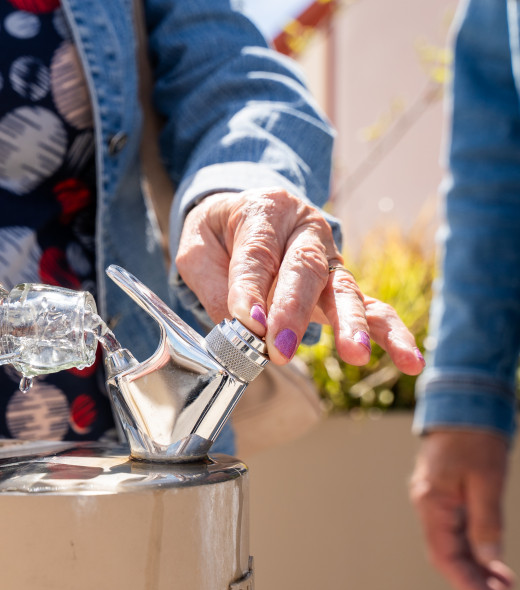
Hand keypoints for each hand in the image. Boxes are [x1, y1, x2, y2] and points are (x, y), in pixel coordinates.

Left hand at [176, 188, 423, 373]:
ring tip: (355, 353)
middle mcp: (305, 230)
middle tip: (281, 349)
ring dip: (349, 324)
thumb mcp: (197, 249)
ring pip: (343, 289)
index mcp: (265, 211)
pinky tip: (409, 360)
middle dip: (293, 312)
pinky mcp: (340, 284)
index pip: (258, 253)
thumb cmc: (218, 234)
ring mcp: (329, 257)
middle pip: (304, 269)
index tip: (247, 323)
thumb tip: (241, 330)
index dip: (251, 289)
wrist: (240, 215)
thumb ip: (215, 286)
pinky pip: (371, 307)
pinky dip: (390, 333)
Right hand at [410, 429, 514, 589]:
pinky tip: (492, 562)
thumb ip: (486, 522)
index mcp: (432, 503)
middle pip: (447, 555)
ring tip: (503, 585)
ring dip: (476, 568)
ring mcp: (436, 503)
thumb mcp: (487, 481)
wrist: (464, 406)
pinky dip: (475, 550)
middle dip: (473, 580)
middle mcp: (429, 506)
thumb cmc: (475, 439)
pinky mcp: (447, 498)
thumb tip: (489, 560)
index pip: (444, 555)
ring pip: (453, 546)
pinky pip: (458, 533)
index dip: (466, 581)